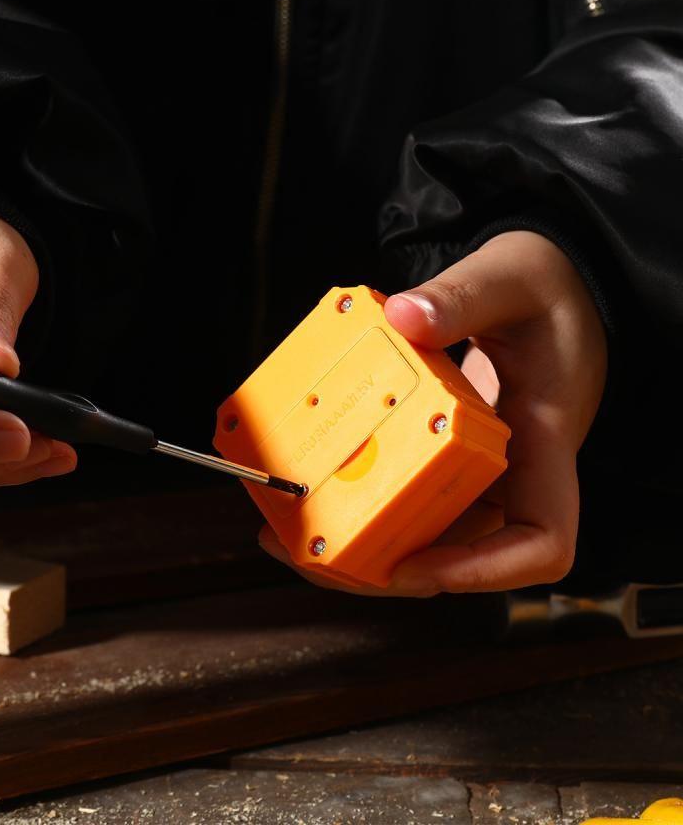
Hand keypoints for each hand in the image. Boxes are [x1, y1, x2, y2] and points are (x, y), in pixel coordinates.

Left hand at [260, 230, 607, 594]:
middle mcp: (513, 469)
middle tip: (308, 551)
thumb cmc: (549, 288)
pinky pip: (408, 485)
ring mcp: (479, 463)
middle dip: (383, 567)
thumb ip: (461, 297)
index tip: (412, 565)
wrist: (558, 286)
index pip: (540, 540)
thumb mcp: (511, 278)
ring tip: (291, 533)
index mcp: (544, 441)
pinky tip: (314, 480)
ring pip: (427, 528)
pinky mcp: (447, 446)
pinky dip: (363, 491)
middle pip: (459, 551)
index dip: (480, 570)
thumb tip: (404, 316)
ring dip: (362, 539)